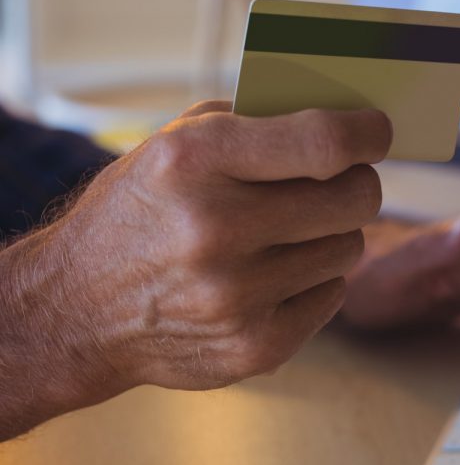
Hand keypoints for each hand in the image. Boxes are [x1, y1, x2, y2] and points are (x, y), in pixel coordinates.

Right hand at [0, 101, 390, 438]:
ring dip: (329, 235)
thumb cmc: (140, 210)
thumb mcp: (176, 143)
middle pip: (355, 199)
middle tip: (339, 184)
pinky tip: (272, 277)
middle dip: (356, 185)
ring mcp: (236, 297)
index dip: (368, 134)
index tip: (378, 132)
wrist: (77, 308)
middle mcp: (215, 229)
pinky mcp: (254, 347)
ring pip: (348, 248)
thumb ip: (256, 122)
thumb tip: (346, 117)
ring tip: (286, 234)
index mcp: (194, 161)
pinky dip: (314, 281)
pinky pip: (333, 295)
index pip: (324, 142)